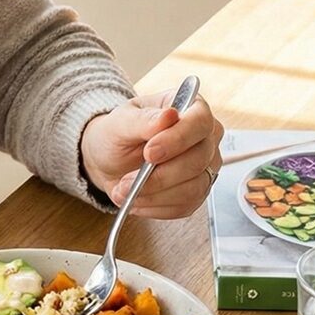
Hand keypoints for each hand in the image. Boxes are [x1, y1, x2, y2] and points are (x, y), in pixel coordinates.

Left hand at [78, 87, 223, 218]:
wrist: (110, 160)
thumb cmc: (118, 135)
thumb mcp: (120, 122)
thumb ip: (143, 120)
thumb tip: (169, 116)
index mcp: (190, 108)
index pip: (200, 122)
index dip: (178, 139)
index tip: (149, 153)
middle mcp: (205, 137)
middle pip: (199, 159)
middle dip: (161, 175)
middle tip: (128, 180)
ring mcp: (205, 166)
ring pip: (194, 187)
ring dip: (155, 194)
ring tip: (125, 191)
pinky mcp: (197, 192)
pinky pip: (185, 206)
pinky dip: (156, 206)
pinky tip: (136, 199)